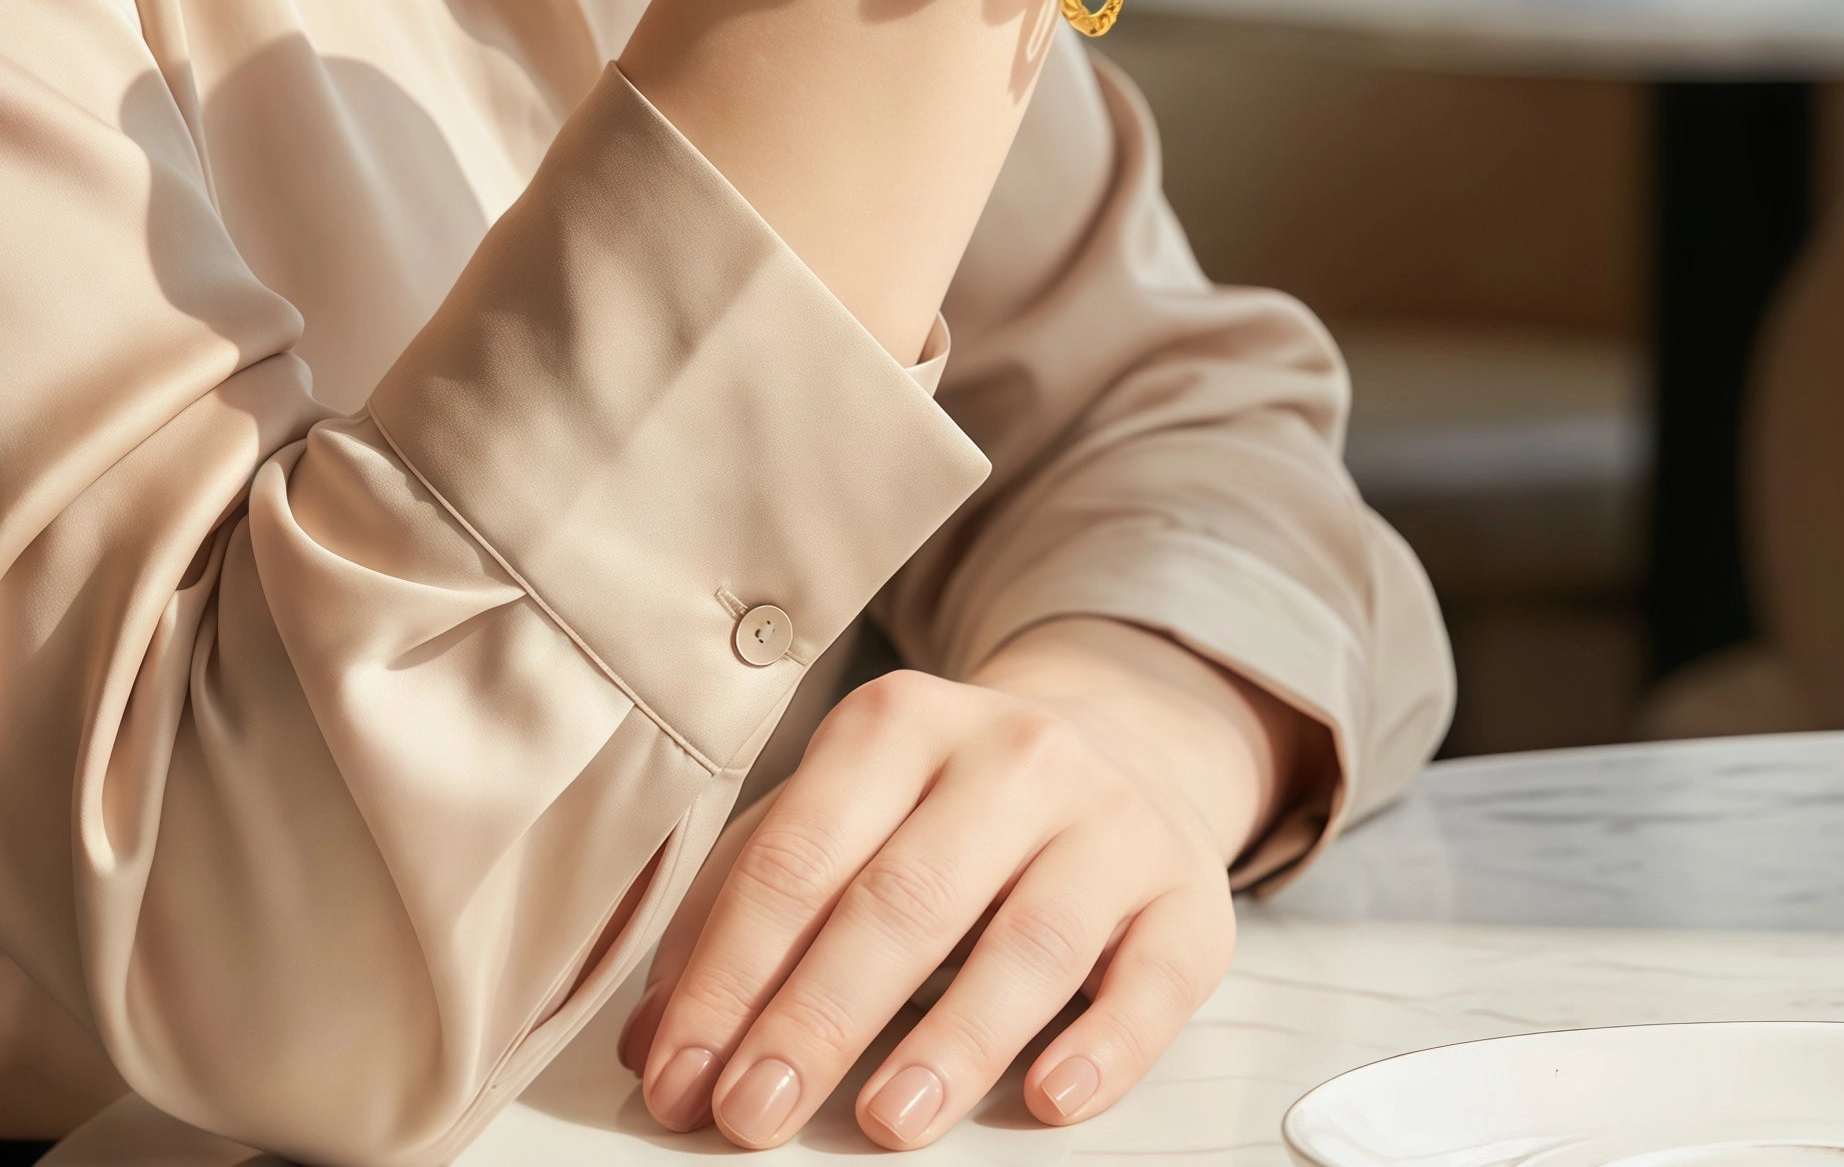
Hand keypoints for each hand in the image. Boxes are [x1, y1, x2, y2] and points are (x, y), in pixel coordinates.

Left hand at [620, 623, 1316, 1149]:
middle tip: (753, 1114)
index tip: (682, 1075)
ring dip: (951, 1040)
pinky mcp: (1187, 893)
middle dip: (818, 1016)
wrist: (1121, 744)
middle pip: (904, 897)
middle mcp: (1012, 754)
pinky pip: (1153, 977)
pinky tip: (1048, 1097)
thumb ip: (747, 901)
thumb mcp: (843, 812)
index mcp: (900, 722)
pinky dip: (1103, 1044)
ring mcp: (1109, 820)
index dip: (732, 971)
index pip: (800, 854)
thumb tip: (655, 1036)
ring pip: (1029, 938)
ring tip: (886, 1120)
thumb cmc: (949, 804)